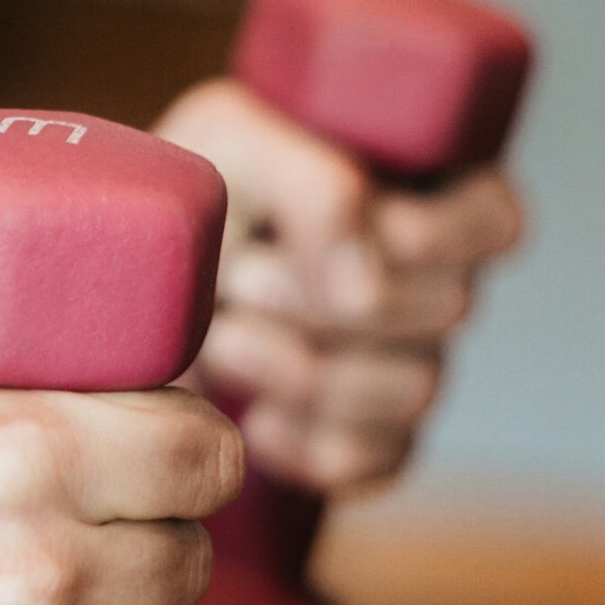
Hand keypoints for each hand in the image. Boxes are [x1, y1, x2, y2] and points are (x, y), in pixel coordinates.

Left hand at [156, 79, 523, 492]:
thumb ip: (312, 185)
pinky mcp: (361, 440)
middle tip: (239, 279)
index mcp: (421, 192)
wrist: (111, 297)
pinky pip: (371, 461)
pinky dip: (300, 444)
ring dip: (300, 368)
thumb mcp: (226, 143)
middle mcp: (428, 283)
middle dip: (323, 297)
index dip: (425, 234)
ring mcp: (401, 366)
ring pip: (414, 389)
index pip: (494, 223)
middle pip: (448, 308)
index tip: (328, 229)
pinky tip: (248, 416)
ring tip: (222, 340)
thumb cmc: (181, 203)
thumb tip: (369, 287)